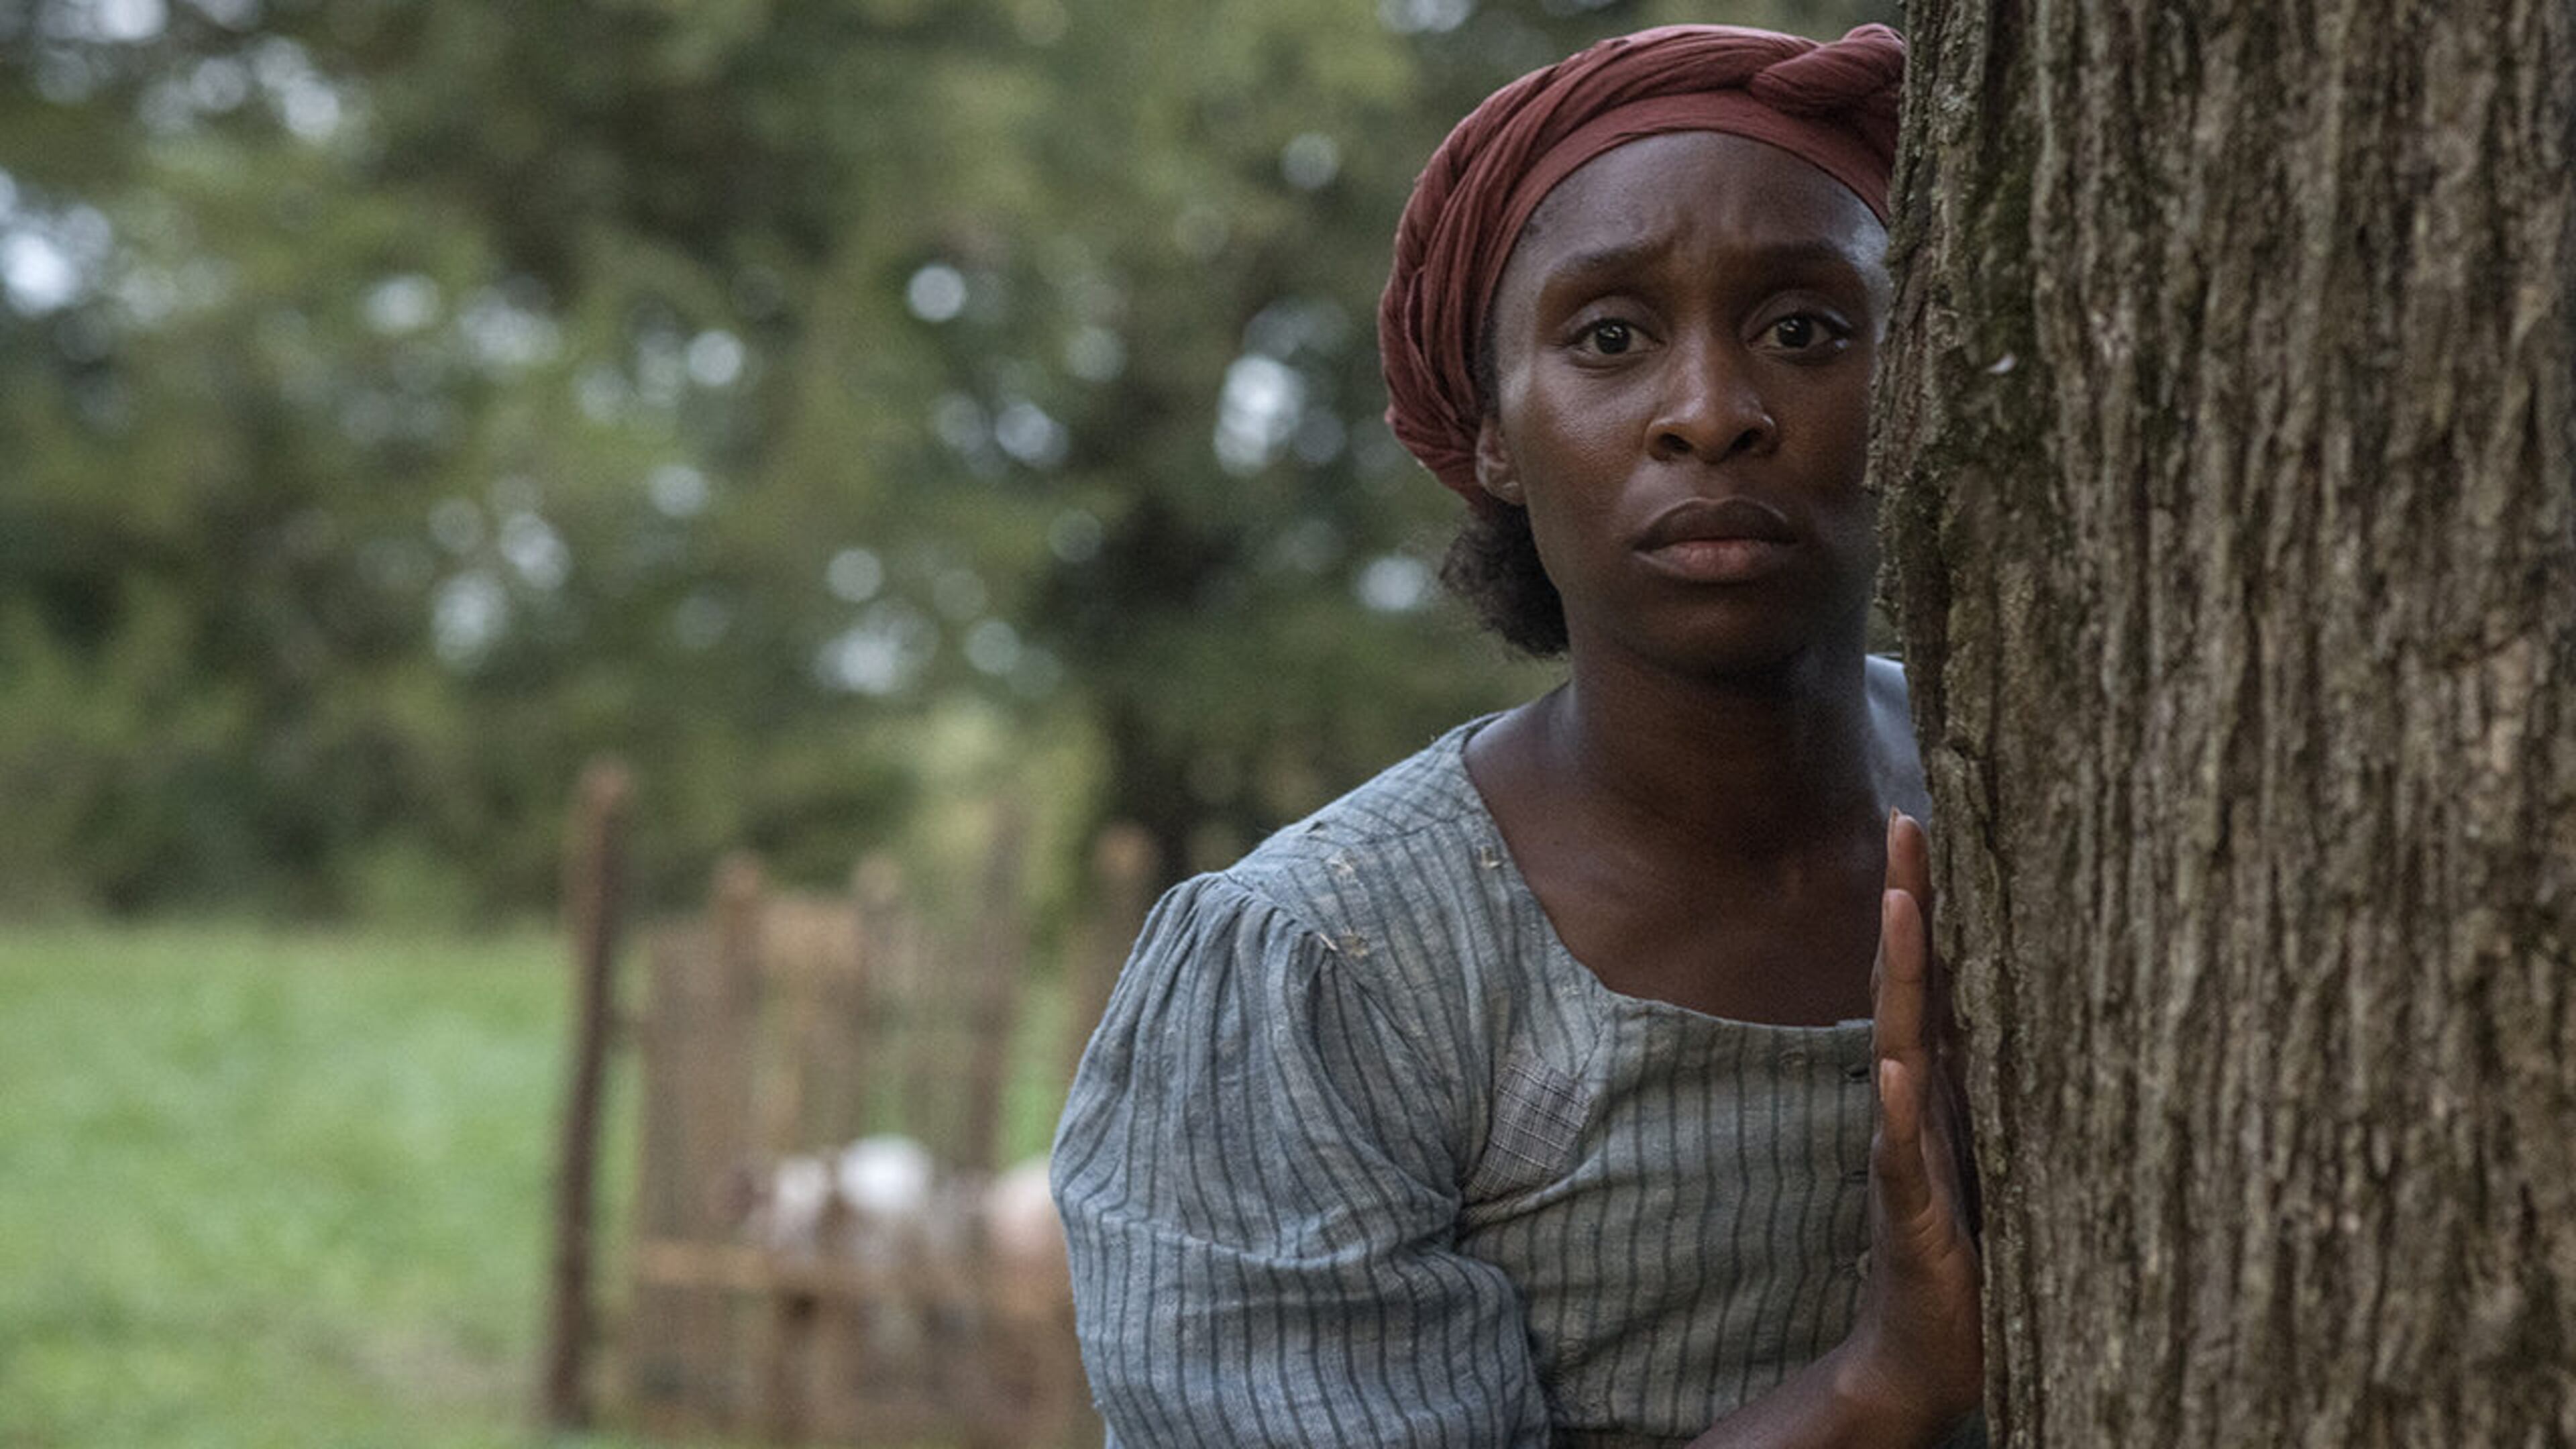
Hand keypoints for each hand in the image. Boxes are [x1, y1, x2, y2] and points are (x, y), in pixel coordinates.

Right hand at [1836, 810, 1981, 1435]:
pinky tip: (1891, 1065)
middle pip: (1907, 983)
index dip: (1931, 902)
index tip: (1932, 823)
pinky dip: (1894, 1107)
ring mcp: (1904, 1151)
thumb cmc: (1974, 1256)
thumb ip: (2017, 1090)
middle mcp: (1916, 1103)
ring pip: (1897, 1044)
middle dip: (1904, 901)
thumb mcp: (2010, 1156)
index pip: (1936, 975)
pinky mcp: (1907, 1212)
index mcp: (1945, 1086)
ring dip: (1895, 973)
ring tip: (1895, 905)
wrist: (1923, 1353)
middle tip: (1905, 822)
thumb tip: (2069, 1014)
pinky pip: (1897, 1151)